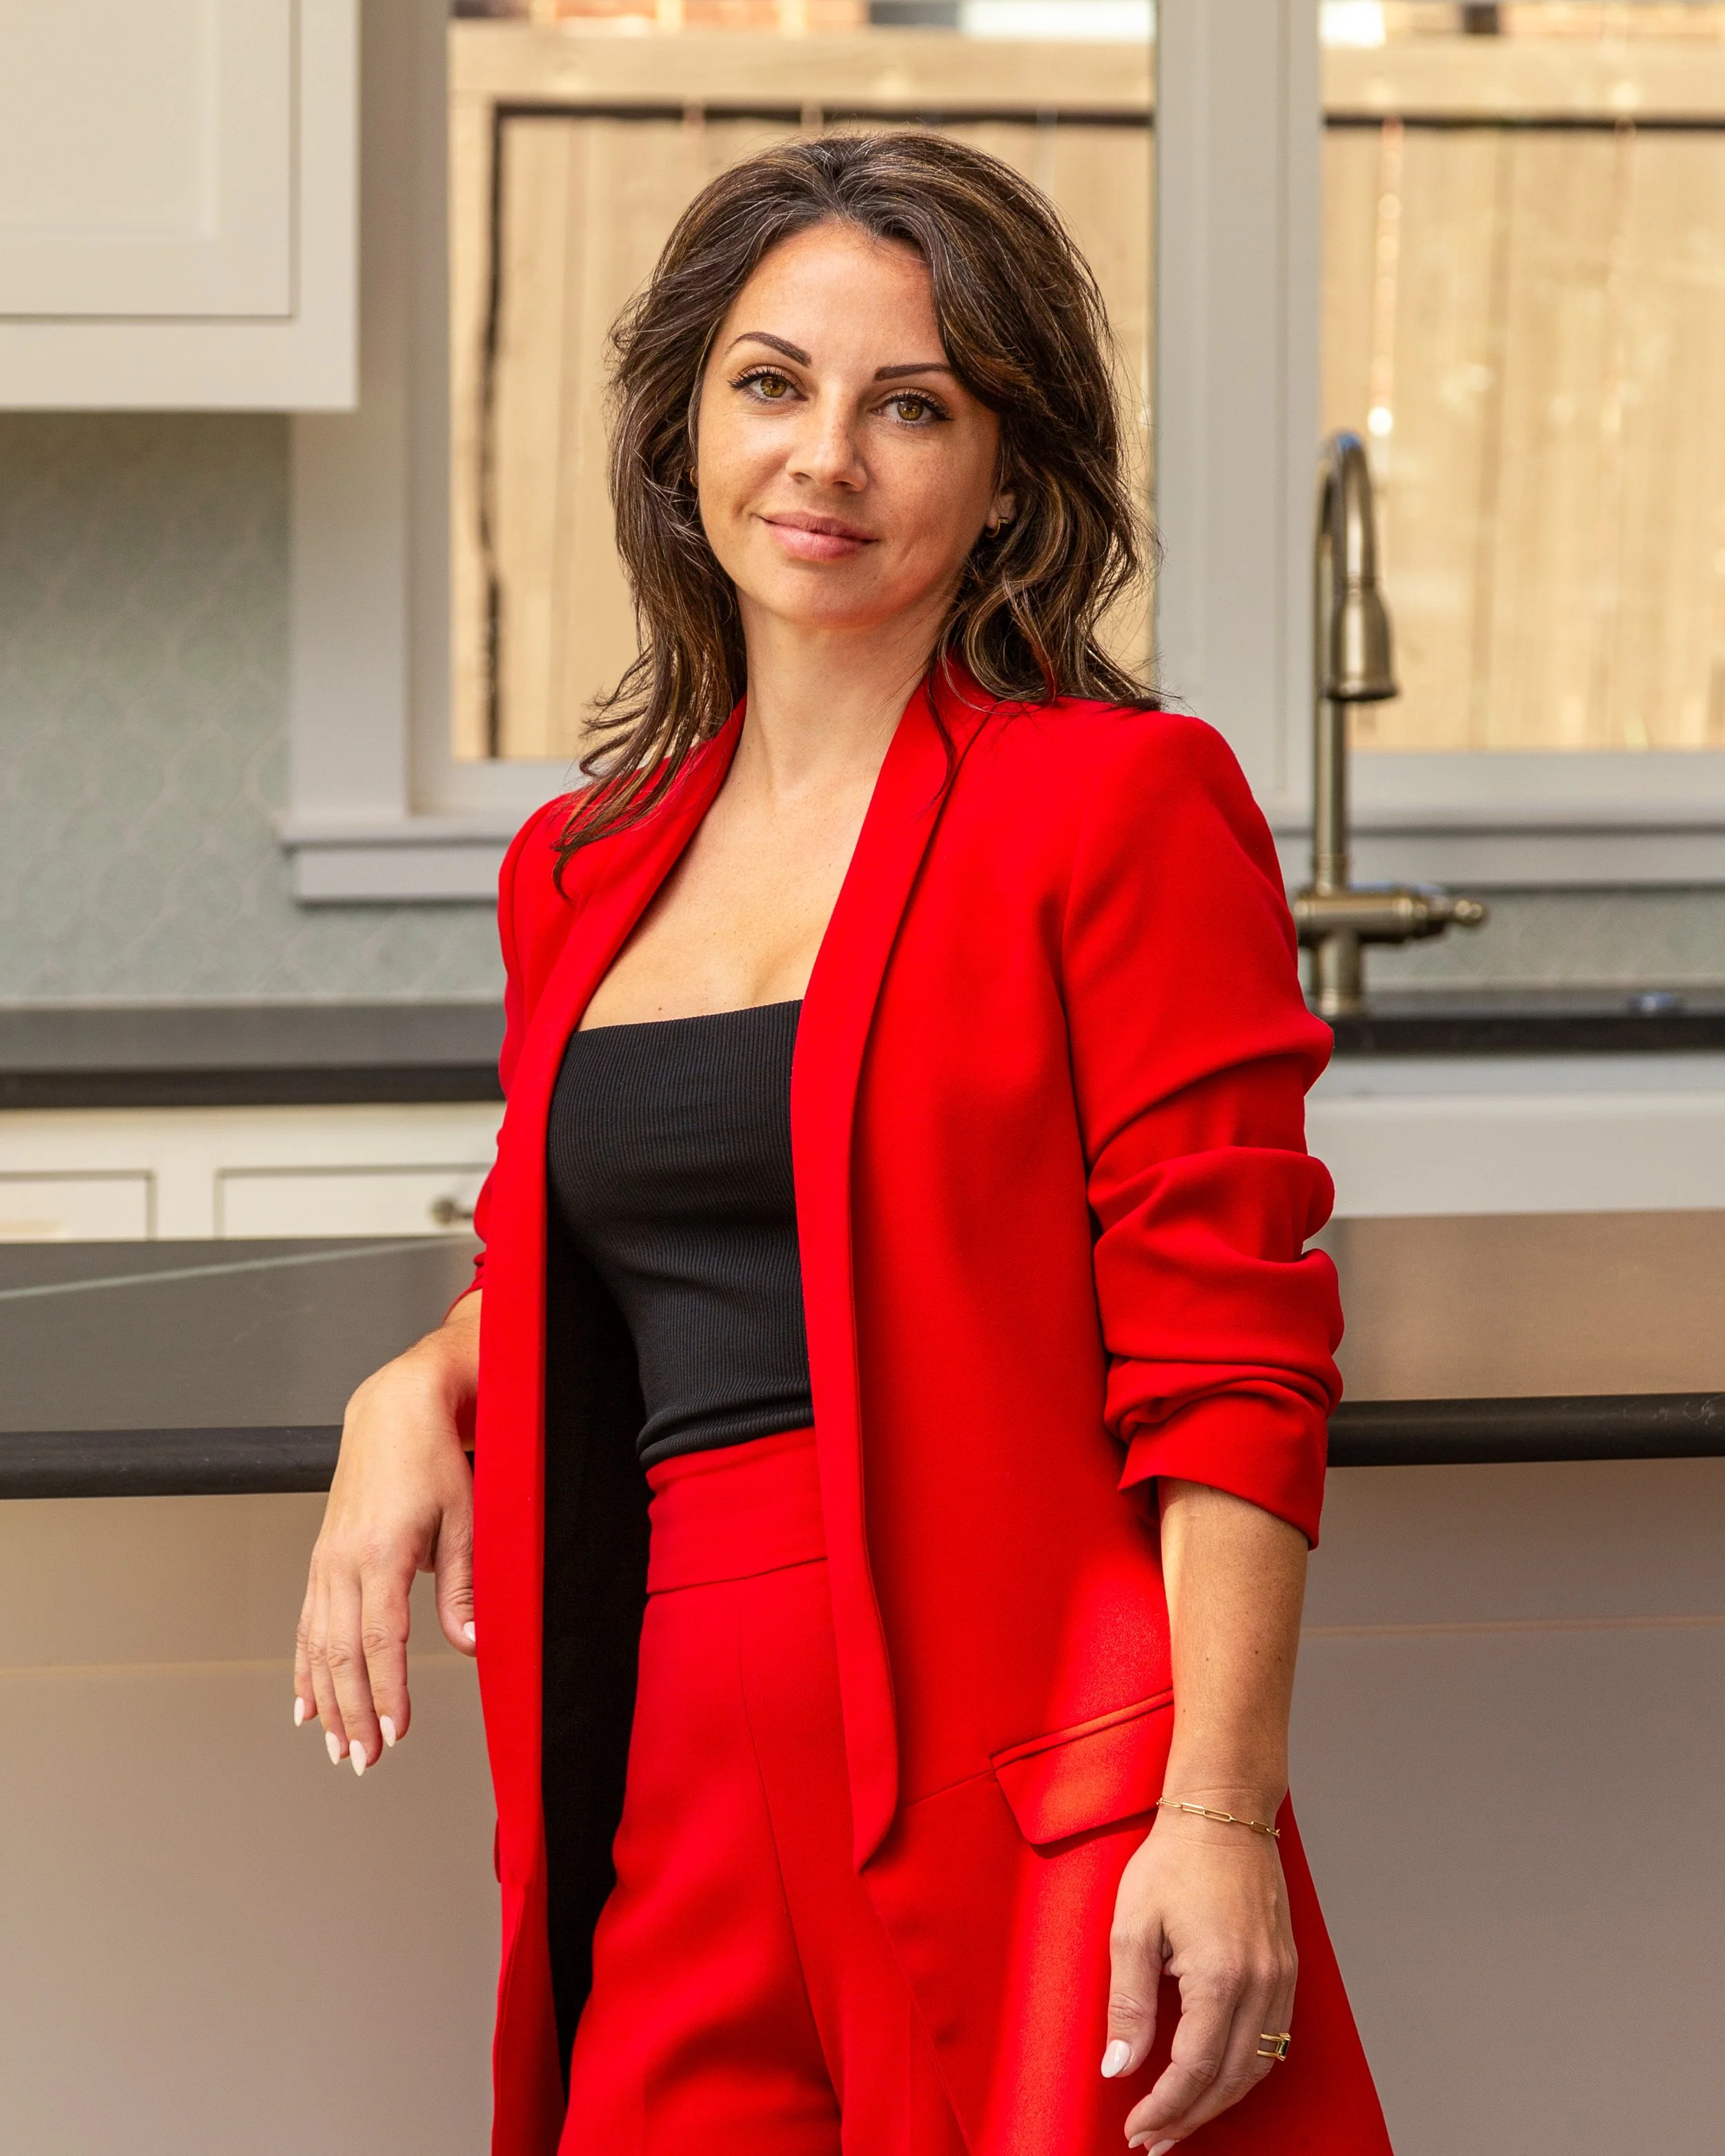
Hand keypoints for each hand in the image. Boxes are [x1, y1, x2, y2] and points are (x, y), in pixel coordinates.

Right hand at [293, 1298, 480, 1775]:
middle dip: (351, 1714)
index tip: (394, 1733)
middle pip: (340, 1654)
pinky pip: (306, 1624)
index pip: (380, 1641)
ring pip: (317, 1645)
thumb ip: (466, 1584)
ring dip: (326, 1701)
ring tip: (336, 1747)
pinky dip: (304, 1667)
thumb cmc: (434, 1458)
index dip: (386, 1692)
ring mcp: (325, 1561)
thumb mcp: (466, 1516)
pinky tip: (305, 1703)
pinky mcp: (321, 1559)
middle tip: (363, 1761)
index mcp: (381, 1552)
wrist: (394, 1410)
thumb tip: (471, 1644)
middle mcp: (343, 1561)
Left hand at [1101, 1797, 1296, 2149]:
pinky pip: (1274, 2038)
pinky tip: (1219, 2077)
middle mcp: (1260, 1983)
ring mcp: (1280, 1977)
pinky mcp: (1287, 1967)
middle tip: (1154, 2139)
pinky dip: (1246, 2069)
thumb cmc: (1174, 1860)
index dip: (1164, 2108)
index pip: (1193, 2069)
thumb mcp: (1132, 1926)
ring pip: (1257, 2066)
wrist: (1223, 1811)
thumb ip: (1128, 2003)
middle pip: (1229, 2079)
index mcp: (1219, 1975)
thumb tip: (1120, 2067)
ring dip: (1219, 2100)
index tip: (1137, 2128)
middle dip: (1190, 2117)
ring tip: (1182, 2119)